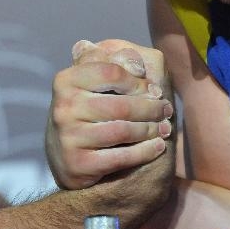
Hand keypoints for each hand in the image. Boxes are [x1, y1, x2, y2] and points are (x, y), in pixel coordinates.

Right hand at [46, 39, 173, 188]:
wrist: (66, 157)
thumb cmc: (90, 112)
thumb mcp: (95, 83)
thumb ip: (117, 64)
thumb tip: (139, 66)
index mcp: (66, 79)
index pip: (112, 72)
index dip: (139, 82)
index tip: (154, 90)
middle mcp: (63, 107)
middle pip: (122, 105)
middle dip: (151, 108)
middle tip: (166, 111)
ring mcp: (68, 137)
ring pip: (123, 131)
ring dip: (150, 130)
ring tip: (164, 128)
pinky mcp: (77, 164)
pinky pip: (121, 157)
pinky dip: (145, 151)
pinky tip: (157, 147)